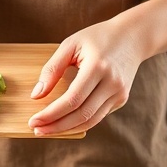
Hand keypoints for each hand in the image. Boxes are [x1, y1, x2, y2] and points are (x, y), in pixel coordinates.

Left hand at [28, 19, 146, 135]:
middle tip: (36, 130)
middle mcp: (112, 83)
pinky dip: (79, 123)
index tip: (33, 121)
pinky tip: (63, 123)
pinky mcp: (121, 99)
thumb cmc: (98, 38)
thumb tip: (36, 95)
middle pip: (81, 114)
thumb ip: (52, 69)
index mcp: (98, 67)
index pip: (72, 99)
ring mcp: (119, 93)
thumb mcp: (71, 45)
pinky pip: (97, 116)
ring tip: (46, 130)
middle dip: (56, 126)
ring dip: (66, 129)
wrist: (133, 37)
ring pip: (90, 121)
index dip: (51, 114)